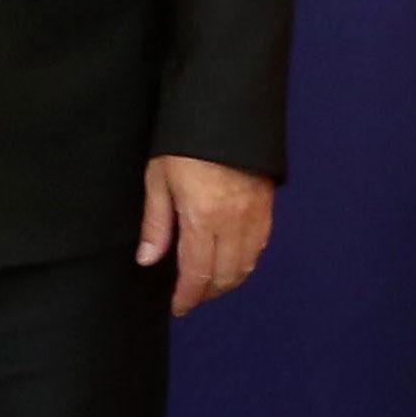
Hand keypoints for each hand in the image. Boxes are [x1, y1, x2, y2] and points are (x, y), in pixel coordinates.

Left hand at [135, 154, 273, 316]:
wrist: (225, 109)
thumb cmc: (185, 141)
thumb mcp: (158, 178)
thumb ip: (156, 223)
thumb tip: (148, 260)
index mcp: (203, 218)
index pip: (198, 274)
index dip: (188, 296)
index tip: (178, 307)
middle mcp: (234, 223)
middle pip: (225, 276)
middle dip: (207, 292)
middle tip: (190, 296)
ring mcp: (255, 215)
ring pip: (247, 266)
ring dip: (228, 280)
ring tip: (208, 282)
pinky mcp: (267, 205)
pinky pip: (260, 246)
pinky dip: (246, 261)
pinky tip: (232, 260)